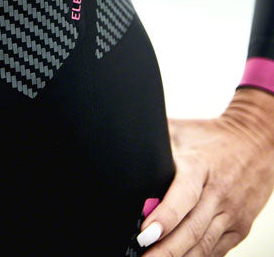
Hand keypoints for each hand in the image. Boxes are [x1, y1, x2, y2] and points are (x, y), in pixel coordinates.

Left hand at [136, 87, 273, 255]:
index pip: (183, 194)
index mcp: (200, 165)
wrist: (256, 142)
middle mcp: (218, 192)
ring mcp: (232, 213)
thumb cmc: (209, 136)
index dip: (165, 216)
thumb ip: (154, 142)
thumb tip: (121, 144)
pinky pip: (216, 251)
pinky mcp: (240, 228)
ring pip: (203, 245)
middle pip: (192, 229)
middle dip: (165, 250)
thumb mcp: (180, 130)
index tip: (145, 233)